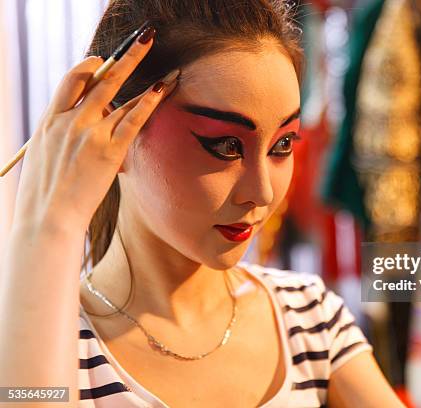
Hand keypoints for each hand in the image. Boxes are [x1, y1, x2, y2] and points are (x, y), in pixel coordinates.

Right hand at [12, 30, 174, 233]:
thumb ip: (63, 140)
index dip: (88, 67)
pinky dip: (150, 101)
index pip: (69, 82)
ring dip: (145, 75)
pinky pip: (133, 119)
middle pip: (98, 78)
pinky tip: (164, 88)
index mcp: (49, 122)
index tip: (102, 59)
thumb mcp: (46, 159)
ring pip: (119, 95)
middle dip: (124, 57)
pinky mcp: (108, 150)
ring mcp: (89, 134)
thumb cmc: (45, 197)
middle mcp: (69, 121)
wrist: (46, 220)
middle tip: (143, 40)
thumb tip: (81, 135)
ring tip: (165, 63)